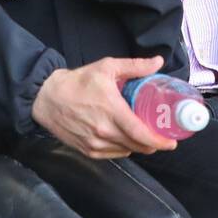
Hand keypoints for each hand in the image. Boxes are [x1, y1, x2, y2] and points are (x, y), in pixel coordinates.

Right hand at [31, 55, 178, 158]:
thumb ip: (135, 66)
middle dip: (153, 144)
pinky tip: (124, 138)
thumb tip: (158, 62)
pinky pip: (113, 154)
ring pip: (126, 151)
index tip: (171, 143)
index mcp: (112, 111)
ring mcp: (95, 144)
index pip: (141, 133)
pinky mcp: (87, 150)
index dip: (159, 141)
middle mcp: (104, 131)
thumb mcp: (107, 67)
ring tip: (143, 135)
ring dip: (137, 146)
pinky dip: (122, 148)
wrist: (46, 98)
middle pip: (137, 146)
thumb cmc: (77, 82)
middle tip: (161, 137)